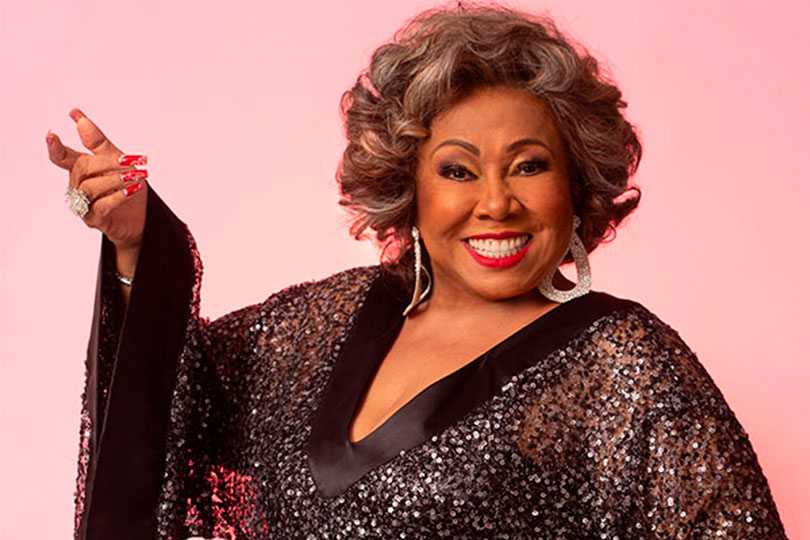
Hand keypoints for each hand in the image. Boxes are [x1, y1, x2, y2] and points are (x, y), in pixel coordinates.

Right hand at [46, 108, 147, 257]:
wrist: (142, 218)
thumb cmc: (127, 187)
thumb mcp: (119, 161)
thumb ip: (98, 142)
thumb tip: (78, 117)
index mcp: (81, 169)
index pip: (61, 157)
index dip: (55, 147)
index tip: (51, 134)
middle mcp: (77, 186)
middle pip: (81, 168)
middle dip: (106, 162)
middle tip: (132, 160)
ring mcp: (84, 204)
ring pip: (89, 187)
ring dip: (114, 179)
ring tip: (135, 176)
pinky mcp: (94, 220)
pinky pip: (100, 206)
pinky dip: (117, 196)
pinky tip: (132, 190)